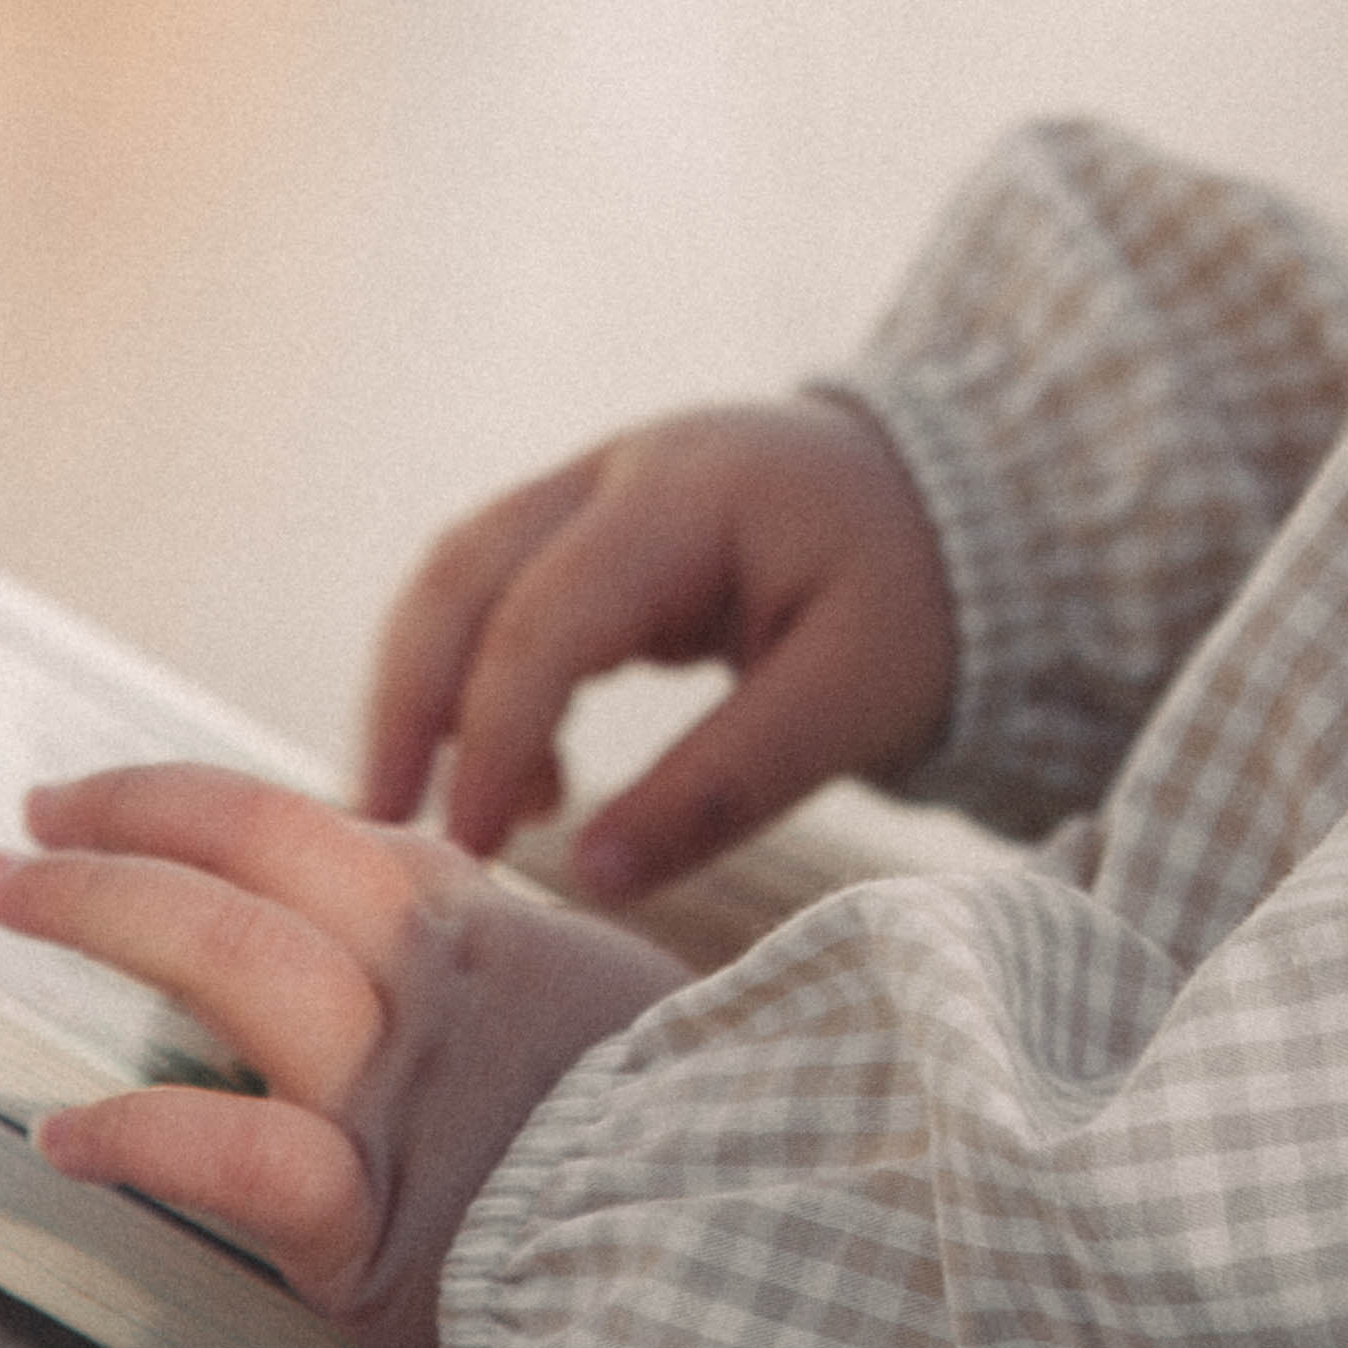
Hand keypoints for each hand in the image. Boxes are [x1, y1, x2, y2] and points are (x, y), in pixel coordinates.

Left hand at [0, 766, 683, 1347]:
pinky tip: (67, 1136)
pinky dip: (141, 1138)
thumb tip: (436, 930)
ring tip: (10, 895)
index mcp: (488, 937)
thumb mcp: (613, 1012)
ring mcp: (399, 1098)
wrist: (749, 1257)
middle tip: (23, 831)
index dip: (202, 804)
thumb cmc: (690, 1150)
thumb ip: (511, 970)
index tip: (110, 802)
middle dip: (126, 827)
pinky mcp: (373, 1227)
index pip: (324, 833)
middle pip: (261, 858)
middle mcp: (433, 990)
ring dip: (104, 911)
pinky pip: (236, 1159)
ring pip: (234, 959)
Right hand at [357, 399, 954, 901]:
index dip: (493, 732)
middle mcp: (620, 469)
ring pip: (460, 579)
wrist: (963, 504)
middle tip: (385, 831)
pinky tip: (531, 788)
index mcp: (689, 492)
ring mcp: (598, 486)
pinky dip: (486, 690)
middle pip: (462, 572)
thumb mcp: (860, 694)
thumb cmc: (922, 595)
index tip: (468, 848)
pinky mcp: (595, 528)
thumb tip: (592, 878)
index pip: (547, 612)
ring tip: (442, 824)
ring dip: (426, 695)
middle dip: (409, 702)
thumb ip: (729, 785)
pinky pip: (500, 599)